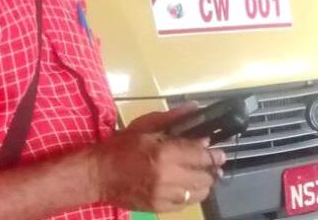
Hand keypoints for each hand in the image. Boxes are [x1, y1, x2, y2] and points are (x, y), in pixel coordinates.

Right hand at [91, 106, 225, 212]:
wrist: (98, 174)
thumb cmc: (121, 146)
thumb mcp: (145, 126)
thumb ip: (173, 118)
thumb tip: (196, 110)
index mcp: (164, 153)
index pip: (201, 155)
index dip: (214, 154)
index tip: (220, 152)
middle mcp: (167, 177)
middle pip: (204, 177)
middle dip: (211, 169)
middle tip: (213, 163)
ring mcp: (164, 195)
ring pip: (198, 193)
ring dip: (203, 183)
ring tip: (202, 175)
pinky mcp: (159, 207)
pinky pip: (185, 204)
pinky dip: (190, 194)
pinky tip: (187, 186)